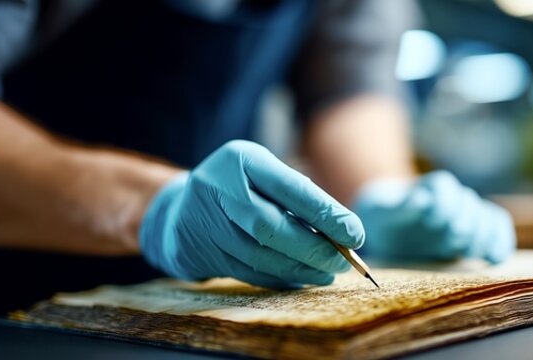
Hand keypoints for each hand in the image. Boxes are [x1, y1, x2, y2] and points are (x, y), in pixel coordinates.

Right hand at [138, 140, 364, 288]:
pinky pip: (248, 272)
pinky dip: (280, 278)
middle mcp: (218, 187)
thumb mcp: (263, 174)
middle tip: (343, 262)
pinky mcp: (199, 252)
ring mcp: (204, 221)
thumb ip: (298, 197)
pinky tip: (302, 280)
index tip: (355, 234)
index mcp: (241, 158)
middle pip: (271, 226)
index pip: (290, 189)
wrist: (176, 209)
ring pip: (259, 255)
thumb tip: (345, 232)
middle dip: (314, 248)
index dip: (326, 214)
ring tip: (328, 273)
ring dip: (300, 269)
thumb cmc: (238, 188)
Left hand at [353, 171, 514, 263]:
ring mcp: (466, 216)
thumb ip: (399, 208)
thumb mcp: (379, 212)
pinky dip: (500, 242)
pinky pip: (497, 230)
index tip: (431, 220)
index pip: (443, 185)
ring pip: (486, 216)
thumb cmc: (383, 218)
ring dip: (482, 234)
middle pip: (468, 202)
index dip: (442, 202)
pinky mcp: (475, 233)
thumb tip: (421, 200)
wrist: (393, 228)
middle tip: (453, 238)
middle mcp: (452, 199)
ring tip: (468, 251)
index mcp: (428, 188)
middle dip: (463, 221)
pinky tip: (495, 258)